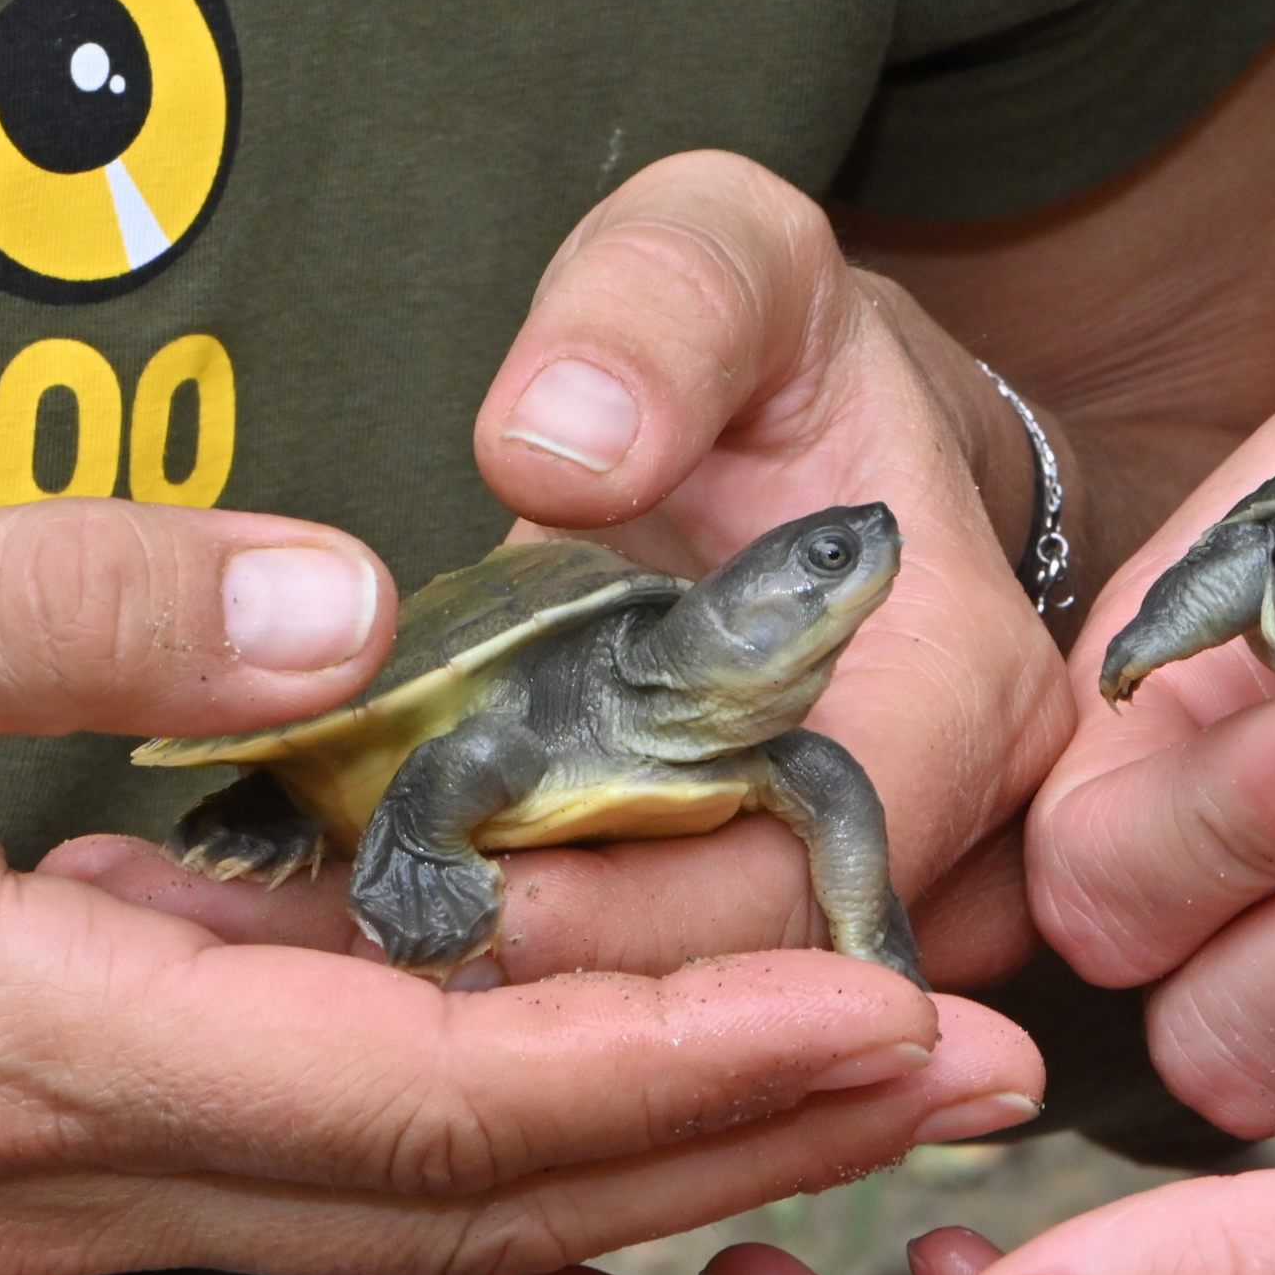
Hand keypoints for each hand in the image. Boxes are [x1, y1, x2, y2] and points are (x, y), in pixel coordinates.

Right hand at [0, 465, 1041, 1274]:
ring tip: (859, 1066)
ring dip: (628, 1136)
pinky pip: (286, 1146)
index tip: (897, 1004)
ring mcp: (2, 1164)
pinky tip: (594, 1037)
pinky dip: (474, 1112)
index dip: (672, 1066)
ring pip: (380, 1195)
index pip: (405, 1103)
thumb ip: (55, 603)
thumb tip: (331, 597)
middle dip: (725, 1133)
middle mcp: (16, 1161)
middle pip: (440, 1193)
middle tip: (978, 1061)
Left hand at [62, 150, 1083, 989]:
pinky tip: (344, 947)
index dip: (649, 903)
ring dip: (512, 1009)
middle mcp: (942, 828)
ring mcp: (852, 894)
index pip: (817, 861)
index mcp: (959, 686)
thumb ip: (651, 315)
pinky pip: (640, 992)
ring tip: (316, 947)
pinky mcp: (755, 922)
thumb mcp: (721, 256)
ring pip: (687, 1018)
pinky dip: (503, 980)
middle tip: (342, 943)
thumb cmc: (768, 337)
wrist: (806, 422)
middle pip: (746, 978)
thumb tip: (562, 454)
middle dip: (551, 984)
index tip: (477, 889)